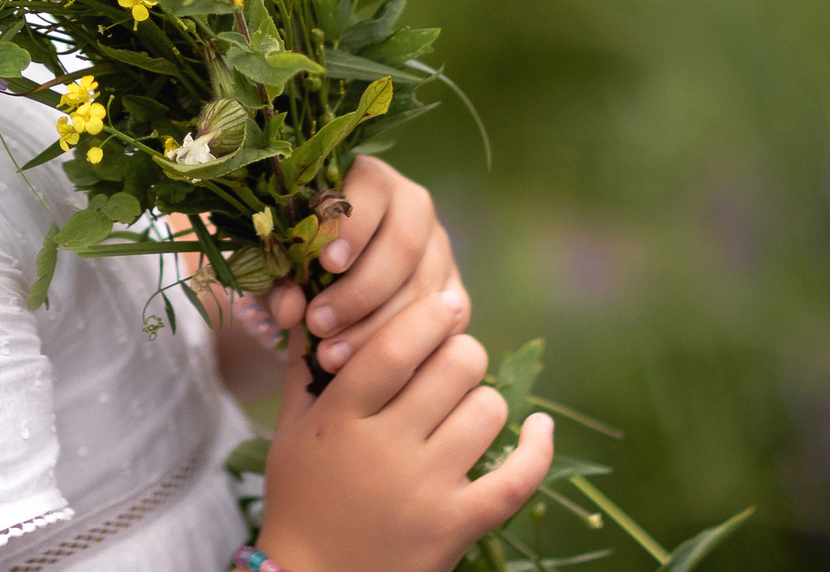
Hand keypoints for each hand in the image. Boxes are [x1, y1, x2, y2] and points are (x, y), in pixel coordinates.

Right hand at [255, 288, 552, 571]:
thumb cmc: (301, 500)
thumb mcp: (291, 432)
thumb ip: (304, 368)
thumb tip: (314, 305)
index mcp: (341, 418)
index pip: (397, 344)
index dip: (430, 314)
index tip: (444, 303)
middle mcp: (386, 449)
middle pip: (456, 365)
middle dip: (460, 353)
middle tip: (450, 364)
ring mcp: (426, 489)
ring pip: (489, 408)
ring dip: (483, 400)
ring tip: (465, 409)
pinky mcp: (457, 526)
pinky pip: (518, 477)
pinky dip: (537, 446)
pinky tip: (539, 427)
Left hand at [265, 156, 465, 378]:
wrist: (325, 297)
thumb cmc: (297, 268)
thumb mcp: (279, 268)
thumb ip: (278, 281)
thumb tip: (290, 308)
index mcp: (370, 181)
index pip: (373, 187)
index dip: (352, 225)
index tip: (326, 264)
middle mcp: (415, 210)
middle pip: (404, 243)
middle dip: (359, 290)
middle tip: (318, 323)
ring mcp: (441, 253)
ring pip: (424, 289)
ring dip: (376, 328)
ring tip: (329, 357)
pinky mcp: (454, 297)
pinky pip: (443, 325)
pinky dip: (406, 352)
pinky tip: (369, 372)